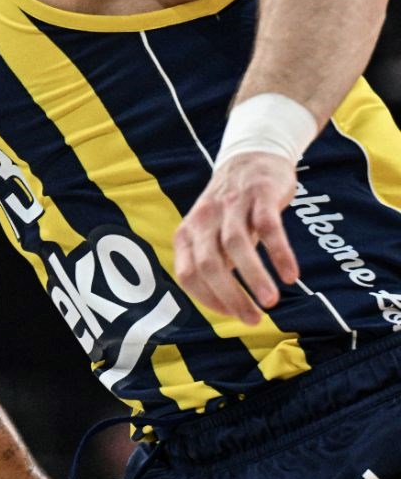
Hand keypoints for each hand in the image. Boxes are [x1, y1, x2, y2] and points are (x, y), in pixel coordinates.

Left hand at [172, 151, 298, 324]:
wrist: (250, 158)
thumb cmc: (230, 210)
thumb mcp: (211, 236)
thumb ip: (214, 265)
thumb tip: (228, 307)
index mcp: (187, 233)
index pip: (188, 274)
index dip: (208, 298)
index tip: (232, 315)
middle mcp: (204, 220)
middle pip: (210, 264)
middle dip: (231, 296)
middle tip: (253, 319)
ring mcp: (231, 206)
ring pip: (236, 246)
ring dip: (254, 277)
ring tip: (271, 302)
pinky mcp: (259, 195)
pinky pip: (268, 227)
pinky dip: (278, 253)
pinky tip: (291, 276)